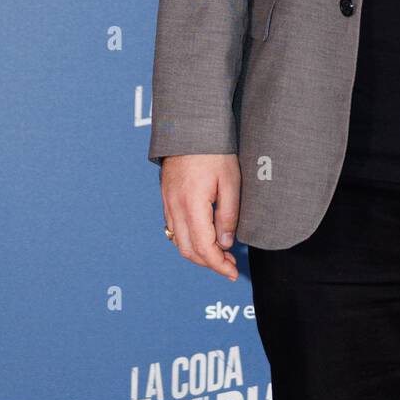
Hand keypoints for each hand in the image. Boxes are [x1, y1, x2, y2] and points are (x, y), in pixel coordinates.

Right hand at [160, 154, 241, 280]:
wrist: (191, 127)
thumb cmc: (214, 150)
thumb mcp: (231, 182)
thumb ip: (228, 215)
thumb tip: (225, 243)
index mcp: (192, 206)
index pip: (203, 248)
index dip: (219, 265)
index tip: (232, 272)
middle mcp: (175, 208)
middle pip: (188, 250)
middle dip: (209, 263)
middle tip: (230, 264)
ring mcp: (168, 203)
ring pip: (178, 241)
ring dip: (198, 253)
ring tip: (220, 253)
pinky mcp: (167, 197)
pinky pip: (173, 228)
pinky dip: (188, 239)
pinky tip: (204, 236)